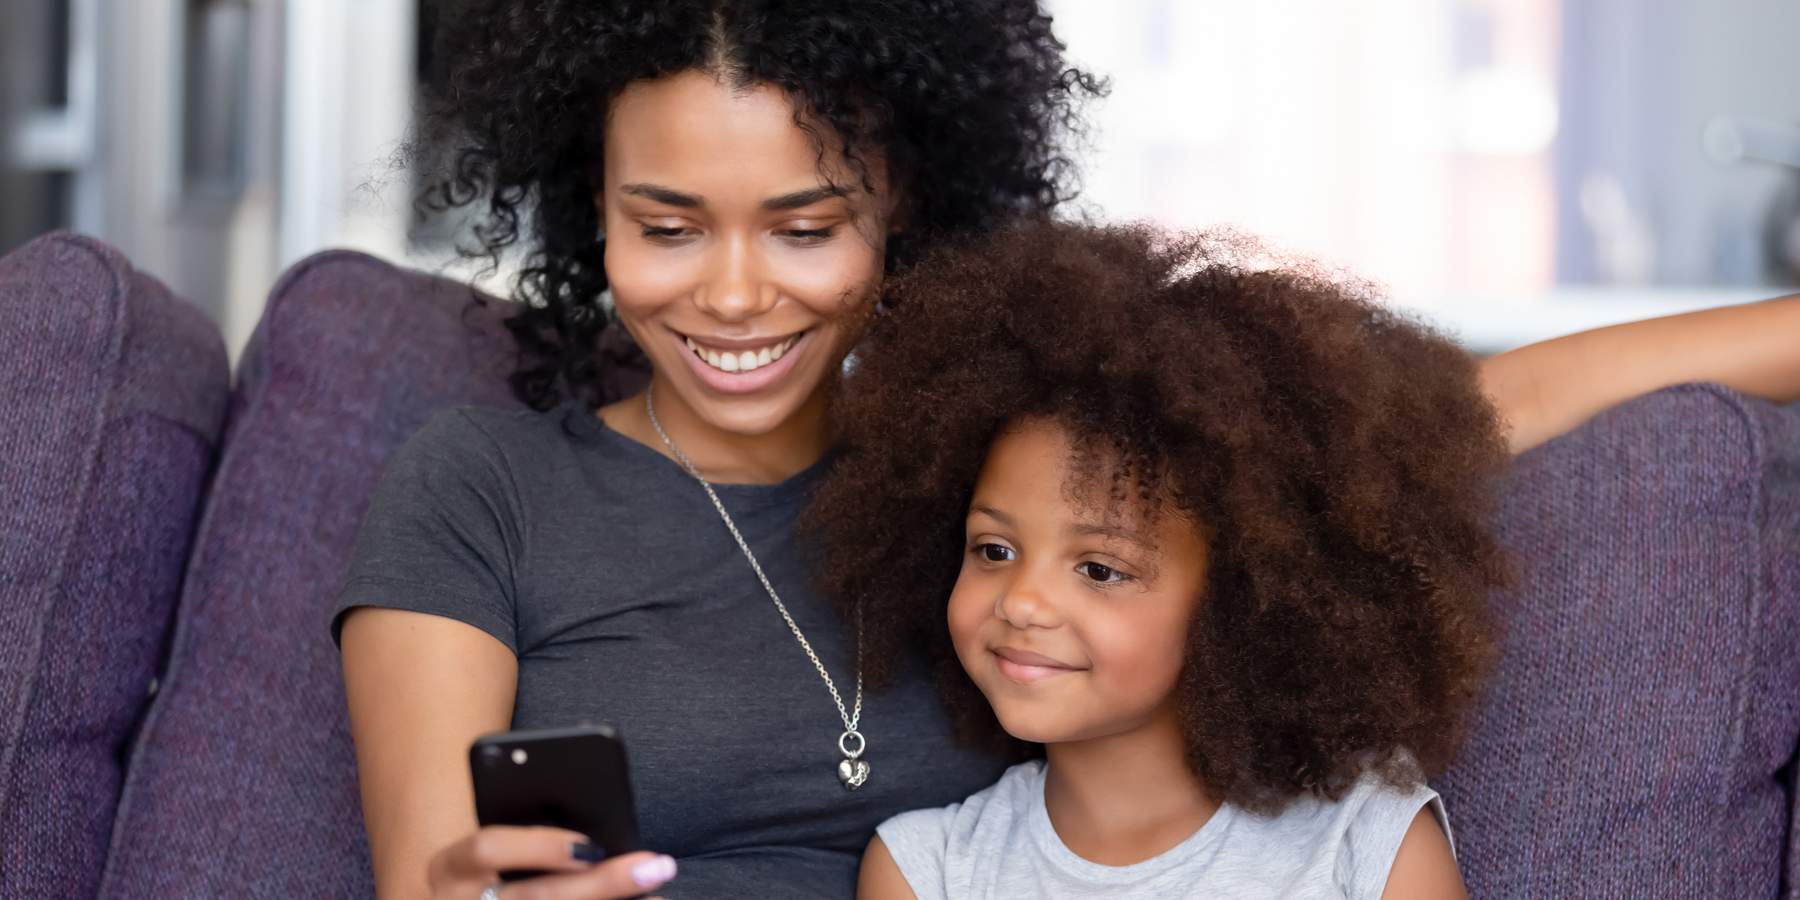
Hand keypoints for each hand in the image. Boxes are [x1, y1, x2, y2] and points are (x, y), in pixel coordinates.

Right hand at [427, 825, 676, 898]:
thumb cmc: (481, 875)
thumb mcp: (485, 856)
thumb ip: (523, 840)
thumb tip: (597, 836)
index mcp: (451, 869)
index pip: (486, 849)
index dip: (539, 846)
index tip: (590, 845)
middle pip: (537, 897)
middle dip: (601, 883)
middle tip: (654, 865)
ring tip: (657, 892)